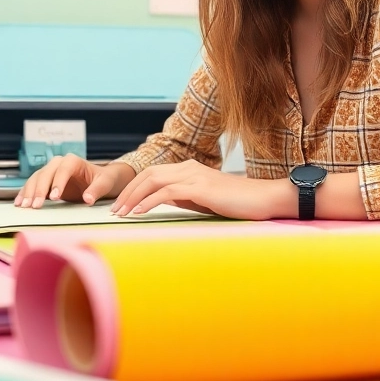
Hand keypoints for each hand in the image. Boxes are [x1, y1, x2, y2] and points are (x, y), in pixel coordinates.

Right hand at [14, 156, 135, 208]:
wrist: (100, 179)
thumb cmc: (104, 179)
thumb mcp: (105, 183)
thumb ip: (97, 190)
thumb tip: (88, 199)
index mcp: (74, 161)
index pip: (63, 169)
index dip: (57, 182)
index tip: (54, 197)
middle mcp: (59, 163)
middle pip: (46, 174)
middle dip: (39, 190)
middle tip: (35, 205)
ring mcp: (50, 171)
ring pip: (36, 178)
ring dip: (29, 192)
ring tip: (24, 206)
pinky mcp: (46, 181)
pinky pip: (32, 185)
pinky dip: (25, 193)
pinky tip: (19, 203)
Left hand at [111, 159, 290, 220]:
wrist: (264, 198)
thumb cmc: (237, 202)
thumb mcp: (204, 199)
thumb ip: (183, 196)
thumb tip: (160, 202)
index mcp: (189, 169)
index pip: (152, 174)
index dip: (134, 188)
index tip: (121, 205)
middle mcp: (189, 167)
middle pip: (148, 174)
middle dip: (128, 192)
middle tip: (115, 210)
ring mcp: (194, 176)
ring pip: (154, 181)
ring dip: (134, 197)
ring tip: (122, 213)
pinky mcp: (200, 187)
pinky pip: (167, 192)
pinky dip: (150, 201)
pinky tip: (139, 212)